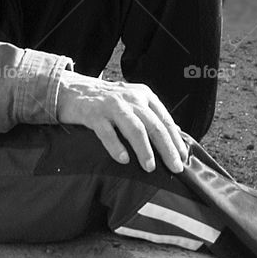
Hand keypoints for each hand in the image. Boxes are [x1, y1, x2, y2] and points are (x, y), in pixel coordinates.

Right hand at [56, 72, 188, 174]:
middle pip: (154, 125)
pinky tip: (123, 159)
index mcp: (144, 95)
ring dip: (144, 149)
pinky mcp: (94, 113)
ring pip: (134, 128)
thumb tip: (175, 134)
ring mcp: (112, 105)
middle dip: (166, 148)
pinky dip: (116, 146)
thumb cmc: (107, 101)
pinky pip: (107, 132)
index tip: (183, 158)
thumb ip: (151, 116)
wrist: (74, 90)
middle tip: (174, 167)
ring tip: (150, 167)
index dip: (175, 140)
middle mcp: (131, 98)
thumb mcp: (133, 102)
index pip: (164, 120)